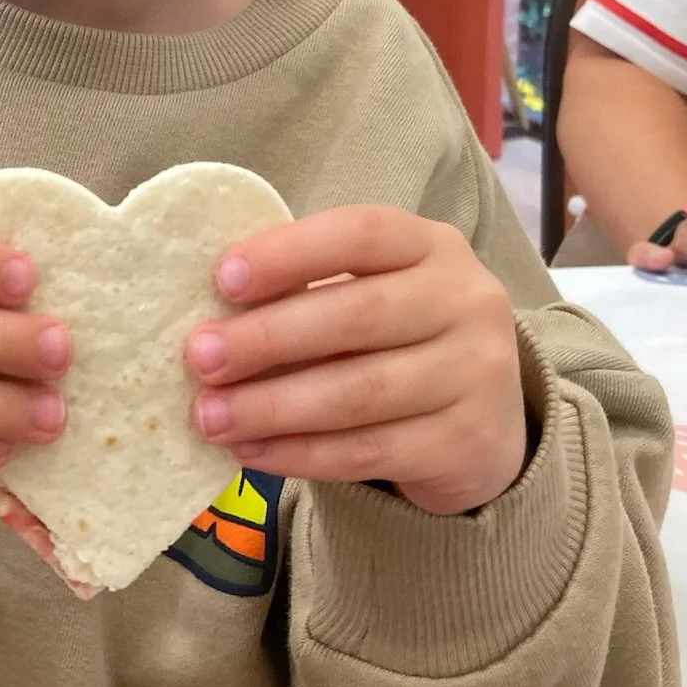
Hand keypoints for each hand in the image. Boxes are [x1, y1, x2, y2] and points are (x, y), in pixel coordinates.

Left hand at [183, 207, 525, 515]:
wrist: (486, 426)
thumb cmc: (399, 342)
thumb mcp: (374, 295)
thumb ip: (309, 292)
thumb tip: (211, 315)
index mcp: (432, 247)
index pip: (362, 233)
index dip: (290, 253)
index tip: (224, 279)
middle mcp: (467, 301)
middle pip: (359, 315)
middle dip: (268, 338)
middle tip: (200, 357)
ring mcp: (476, 375)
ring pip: (361, 391)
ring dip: (273, 406)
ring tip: (211, 416)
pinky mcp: (466, 444)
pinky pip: (370, 450)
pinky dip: (302, 453)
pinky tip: (252, 452)